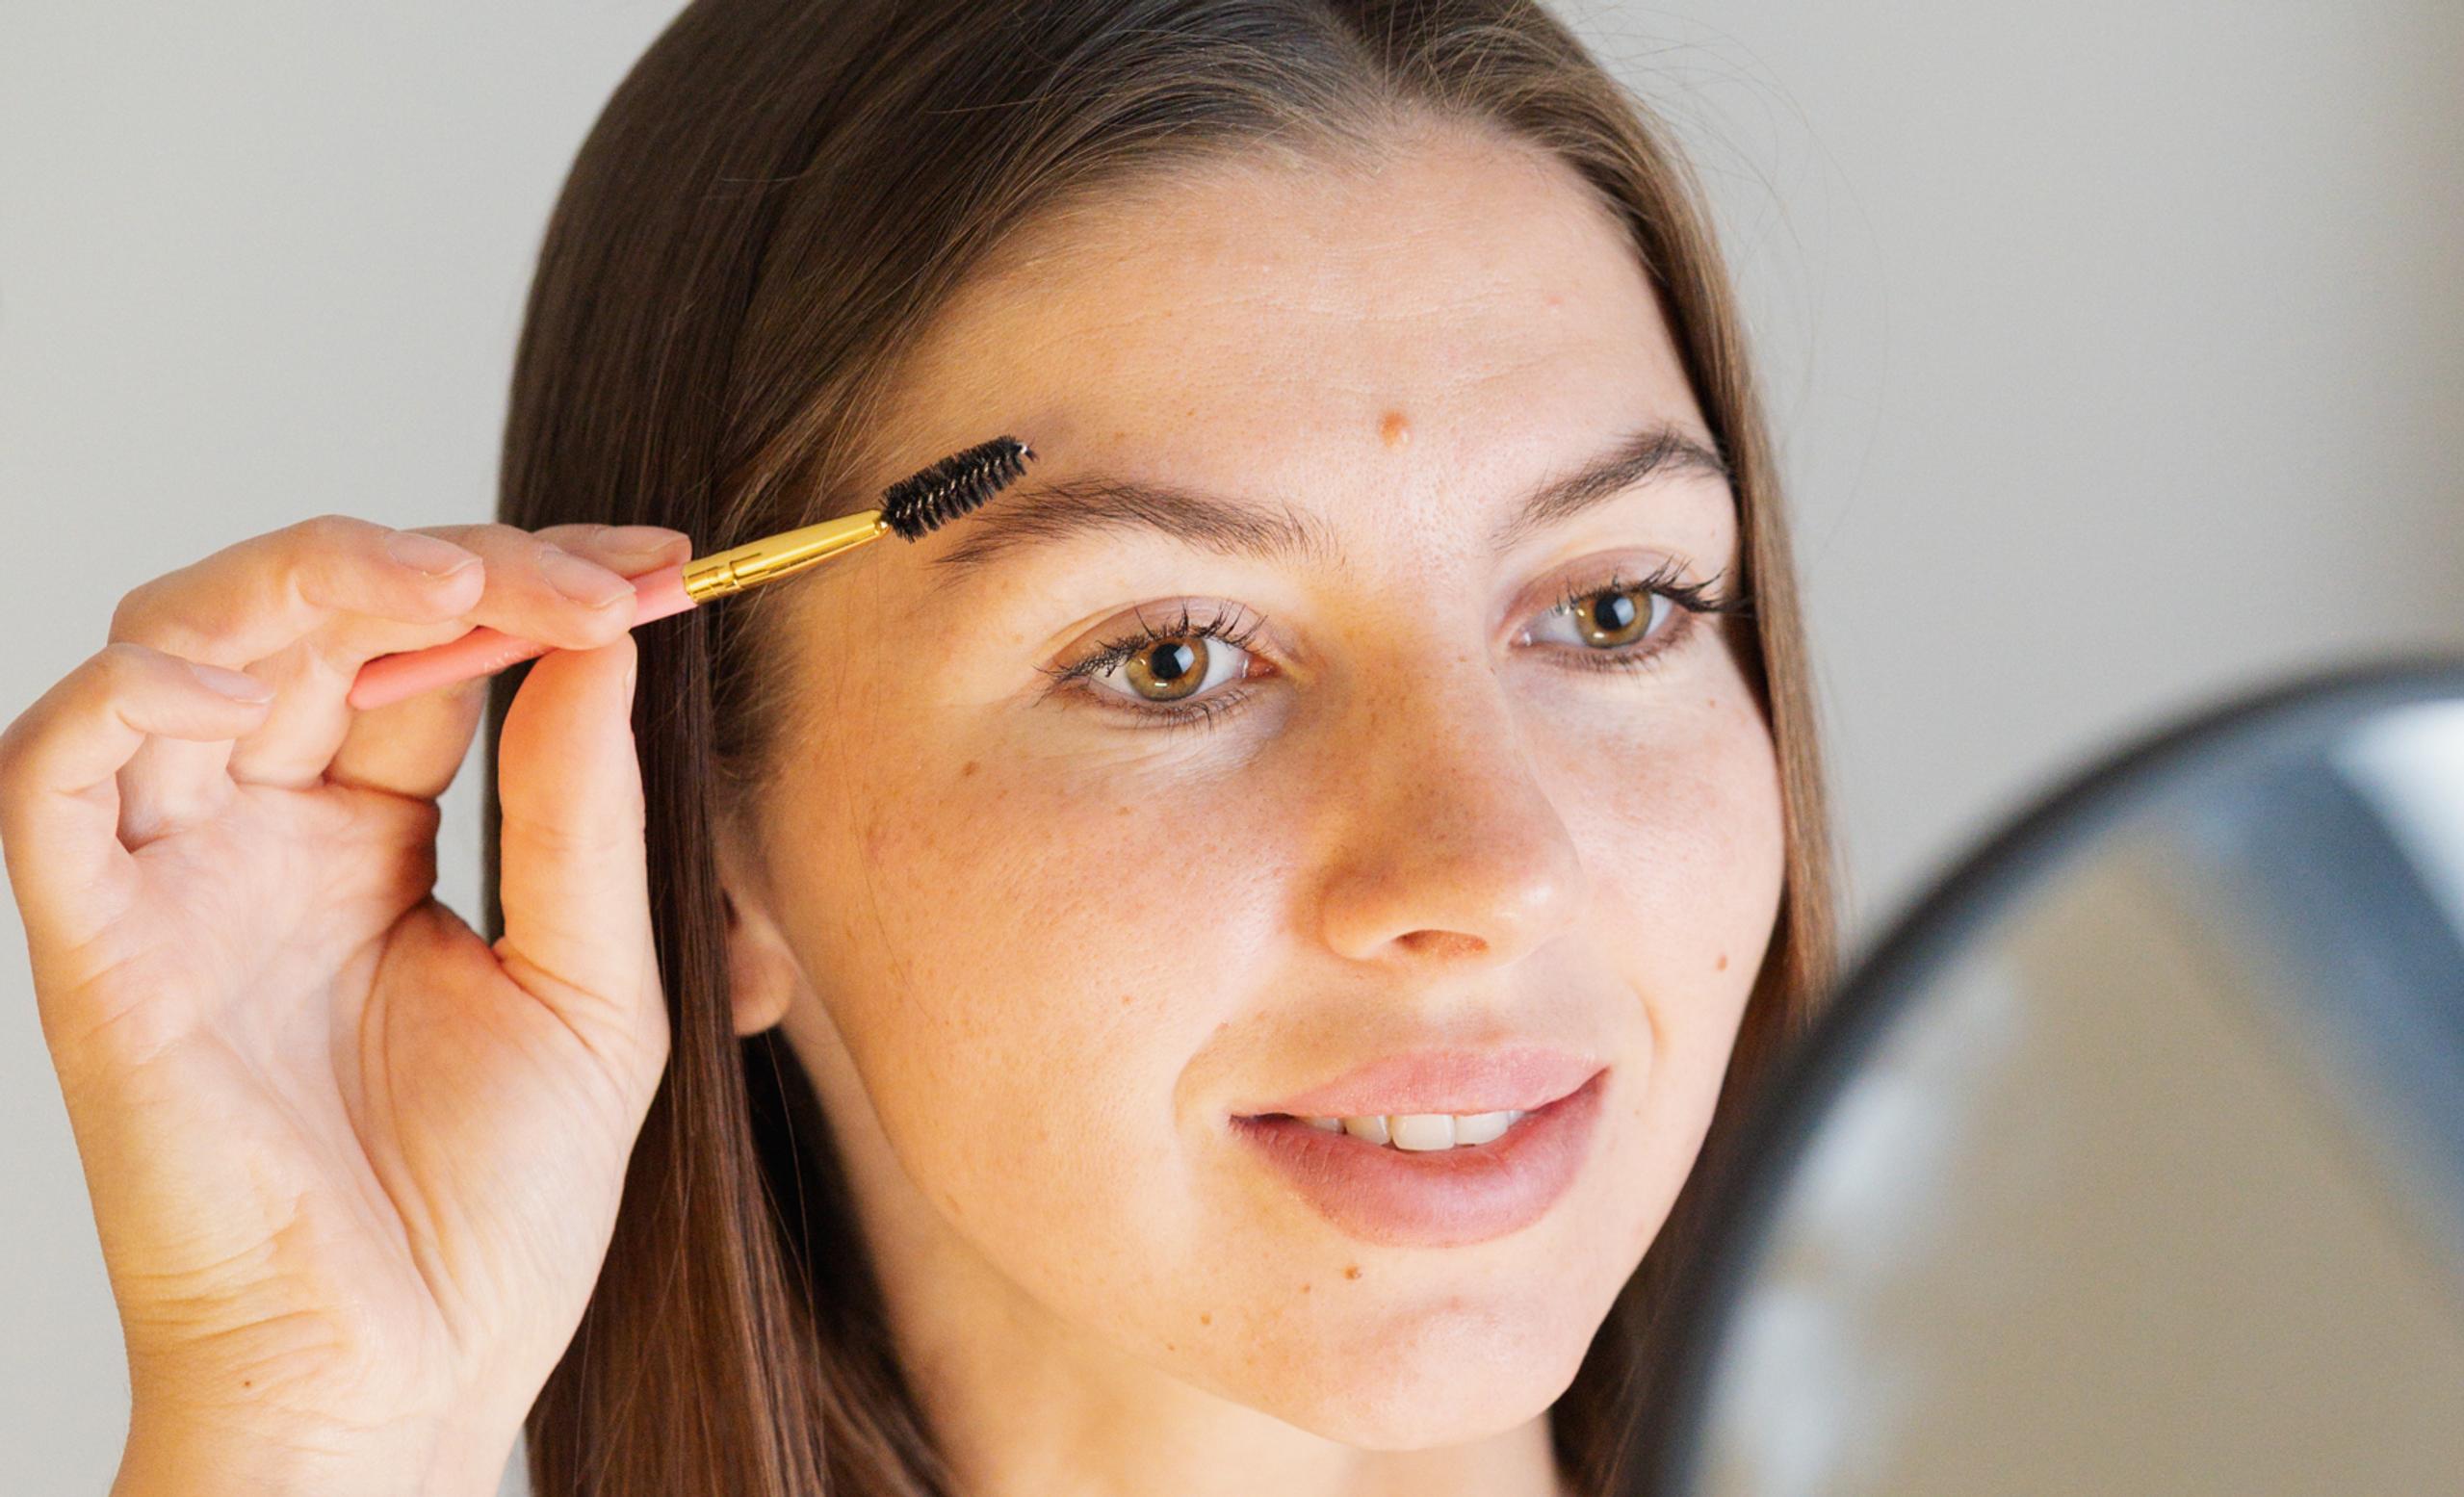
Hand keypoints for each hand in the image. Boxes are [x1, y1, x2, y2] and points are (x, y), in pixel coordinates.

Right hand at [0, 516, 684, 1494]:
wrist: (407, 1374)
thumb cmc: (496, 1212)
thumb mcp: (588, 983)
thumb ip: (581, 813)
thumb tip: (602, 643)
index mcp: (379, 841)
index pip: (431, 653)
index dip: (529, 588)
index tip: (659, 565)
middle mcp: (267, 835)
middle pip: (315, 618)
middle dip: (451, 564)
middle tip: (592, 577)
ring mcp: (179, 874)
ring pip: (183, 643)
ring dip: (310, 580)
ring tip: (451, 588)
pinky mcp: (95, 939)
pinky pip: (58, 766)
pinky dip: (135, 689)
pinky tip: (253, 678)